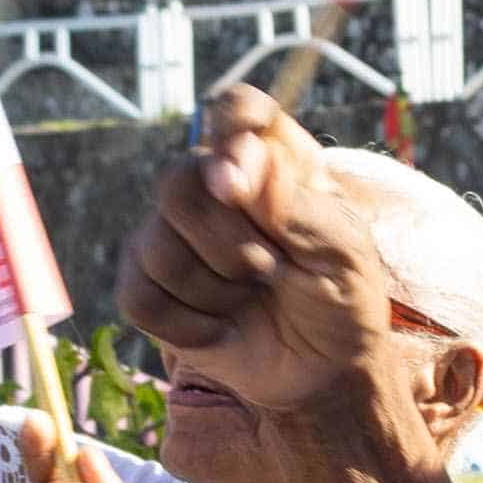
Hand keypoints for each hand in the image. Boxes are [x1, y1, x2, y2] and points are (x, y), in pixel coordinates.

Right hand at [115, 87, 398, 423]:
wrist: (324, 372)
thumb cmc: (342, 299)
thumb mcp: (343, 252)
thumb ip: (293, 203)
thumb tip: (231, 169)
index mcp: (272, 158)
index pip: (234, 110)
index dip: (230, 134)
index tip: (240, 181)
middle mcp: (215, 185)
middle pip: (177, 181)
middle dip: (228, 241)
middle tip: (272, 270)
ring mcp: (174, 233)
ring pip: (155, 244)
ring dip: (215, 288)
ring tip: (251, 299)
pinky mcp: (149, 285)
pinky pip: (138, 294)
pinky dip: (186, 323)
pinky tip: (219, 326)